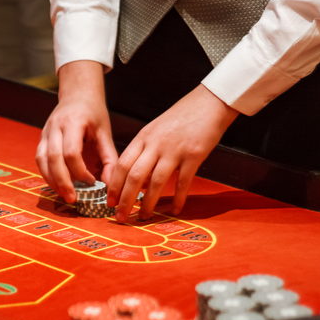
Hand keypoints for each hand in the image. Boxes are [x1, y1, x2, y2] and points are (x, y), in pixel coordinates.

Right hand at [35, 61, 117, 202]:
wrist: (77, 94)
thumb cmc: (94, 113)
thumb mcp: (105, 132)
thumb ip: (110, 158)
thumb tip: (111, 184)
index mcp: (73, 122)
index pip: (71, 152)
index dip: (80, 171)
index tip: (92, 182)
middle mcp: (55, 126)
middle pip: (53, 158)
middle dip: (62, 181)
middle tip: (73, 198)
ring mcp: (46, 131)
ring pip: (42, 160)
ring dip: (51, 180)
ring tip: (64, 195)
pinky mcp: (41, 138)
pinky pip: (39, 159)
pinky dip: (46, 174)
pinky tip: (57, 184)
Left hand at [106, 84, 239, 221]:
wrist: (209, 102)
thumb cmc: (182, 117)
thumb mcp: (155, 130)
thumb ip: (144, 152)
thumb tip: (137, 181)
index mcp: (143, 137)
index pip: (122, 165)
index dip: (114, 186)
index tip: (110, 202)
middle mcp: (155, 144)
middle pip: (134, 176)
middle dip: (125, 200)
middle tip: (121, 217)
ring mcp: (174, 150)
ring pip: (155, 182)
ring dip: (148, 203)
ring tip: (144, 217)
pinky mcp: (194, 155)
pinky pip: (182, 182)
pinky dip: (177, 198)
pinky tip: (174, 210)